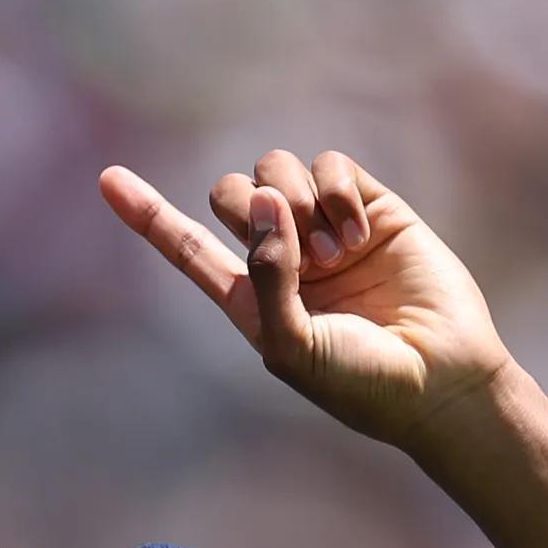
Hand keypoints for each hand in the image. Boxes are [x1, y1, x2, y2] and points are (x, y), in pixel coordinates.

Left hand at [99, 150, 512, 450]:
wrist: (440, 380)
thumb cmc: (361, 382)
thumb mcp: (293, 345)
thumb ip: (266, 276)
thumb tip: (260, 201)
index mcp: (250, 296)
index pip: (187, 248)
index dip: (148, 214)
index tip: (107, 180)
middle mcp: (282, 257)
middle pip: (229, 193)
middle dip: (247, 206)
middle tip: (298, 252)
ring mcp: (325, 229)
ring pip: (276, 170)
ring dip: (297, 203)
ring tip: (336, 254)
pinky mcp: (371, 206)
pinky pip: (331, 164)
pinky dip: (337, 191)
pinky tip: (359, 234)